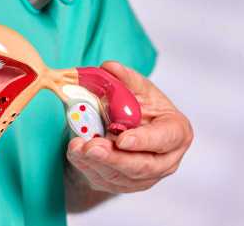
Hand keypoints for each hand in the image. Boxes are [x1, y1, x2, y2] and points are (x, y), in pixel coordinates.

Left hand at [66, 61, 192, 192]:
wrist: (127, 128)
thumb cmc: (139, 107)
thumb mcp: (136, 88)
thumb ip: (125, 79)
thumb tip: (109, 66)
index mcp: (176, 132)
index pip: (164, 139)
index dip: (144, 141)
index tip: (122, 139)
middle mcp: (166, 160)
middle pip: (142, 166)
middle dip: (114, 157)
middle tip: (91, 147)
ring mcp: (146, 177)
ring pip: (120, 176)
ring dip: (95, 163)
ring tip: (76, 147)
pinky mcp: (124, 185)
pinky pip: (105, 180)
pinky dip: (87, 167)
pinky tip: (75, 153)